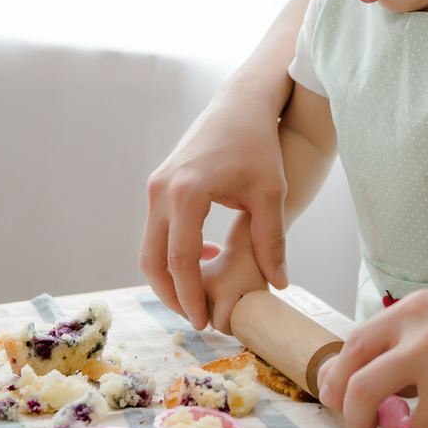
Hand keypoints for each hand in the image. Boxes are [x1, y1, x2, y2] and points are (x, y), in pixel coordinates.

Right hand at [140, 85, 288, 329]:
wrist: (240, 104)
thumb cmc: (259, 144)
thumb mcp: (271, 193)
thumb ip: (272, 240)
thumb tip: (278, 284)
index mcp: (188, 193)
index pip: (181, 260)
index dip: (191, 296)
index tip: (205, 323)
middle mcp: (162, 190)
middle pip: (153, 260)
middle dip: (172, 295)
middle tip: (198, 318)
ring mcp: (155, 186)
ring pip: (149, 248)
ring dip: (169, 276)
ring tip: (199, 295)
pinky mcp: (158, 184)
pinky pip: (156, 230)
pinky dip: (171, 253)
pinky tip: (204, 257)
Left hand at [318, 274, 427, 427]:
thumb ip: (408, 334)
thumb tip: (367, 372)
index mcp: (413, 312)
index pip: (353, 347)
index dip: (337, 378)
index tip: (337, 395)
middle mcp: (424, 341)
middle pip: (362, 390)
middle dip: (358, 416)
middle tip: (369, 424)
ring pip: (416, 423)